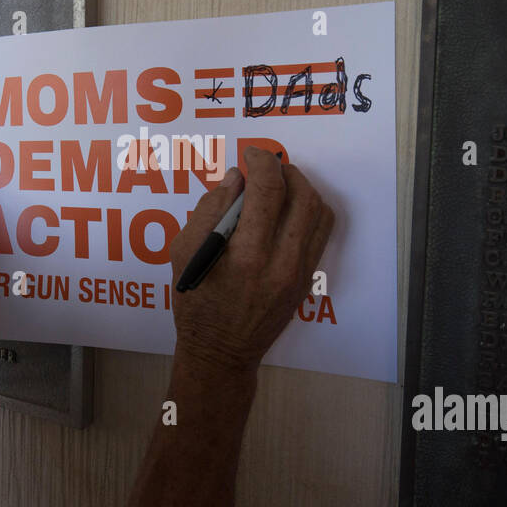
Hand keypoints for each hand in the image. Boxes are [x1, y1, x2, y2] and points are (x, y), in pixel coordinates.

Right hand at [168, 145, 334, 374]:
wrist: (221, 351)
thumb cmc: (196, 304)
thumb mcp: (184, 254)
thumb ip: (208, 210)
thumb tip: (235, 179)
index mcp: (246, 256)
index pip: (268, 191)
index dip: (261, 162)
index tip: (249, 155)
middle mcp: (280, 263)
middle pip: (301, 195)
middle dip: (284, 170)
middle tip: (264, 166)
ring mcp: (299, 272)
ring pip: (319, 211)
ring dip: (301, 187)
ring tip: (278, 183)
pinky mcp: (307, 278)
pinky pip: (322, 232)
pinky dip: (310, 209)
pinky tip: (290, 208)